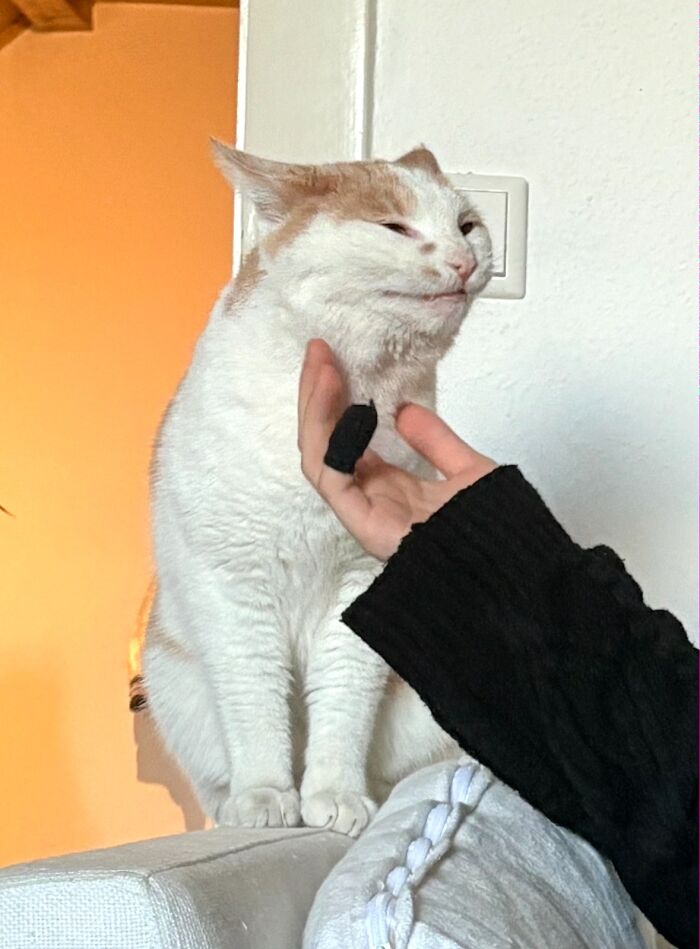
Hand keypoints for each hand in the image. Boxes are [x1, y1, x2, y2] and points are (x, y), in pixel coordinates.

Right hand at [298, 339, 496, 560]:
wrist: (516, 572)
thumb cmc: (497, 533)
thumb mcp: (467, 471)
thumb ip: (436, 442)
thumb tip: (405, 410)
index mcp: (391, 492)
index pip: (347, 442)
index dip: (338, 402)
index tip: (337, 360)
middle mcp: (372, 502)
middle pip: (325, 445)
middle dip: (317, 396)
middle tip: (318, 351)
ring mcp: (365, 514)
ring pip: (319, 457)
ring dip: (315, 408)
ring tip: (322, 366)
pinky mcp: (365, 524)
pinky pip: (331, 476)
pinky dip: (326, 435)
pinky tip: (336, 398)